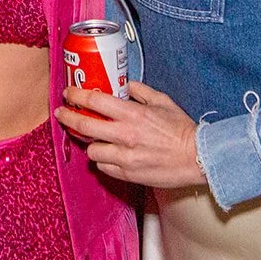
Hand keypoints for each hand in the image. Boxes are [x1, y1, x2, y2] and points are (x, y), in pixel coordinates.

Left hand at [54, 81, 206, 189]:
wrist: (198, 158)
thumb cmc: (181, 129)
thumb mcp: (163, 102)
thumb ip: (141, 92)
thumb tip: (128, 85)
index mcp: (133, 114)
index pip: (94, 102)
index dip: (77, 96)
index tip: (69, 94)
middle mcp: (125, 135)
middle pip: (84, 126)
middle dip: (68, 117)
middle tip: (62, 113)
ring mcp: (125, 157)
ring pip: (92, 150)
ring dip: (90, 143)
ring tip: (94, 139)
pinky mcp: (128, 174)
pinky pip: (104, 167)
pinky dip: (104, 160)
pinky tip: (110, 155)